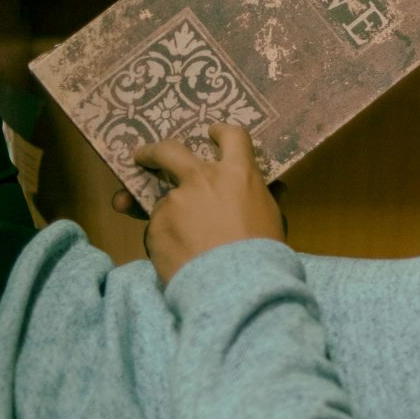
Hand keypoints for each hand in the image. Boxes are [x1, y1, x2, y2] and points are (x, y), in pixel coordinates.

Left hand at [134, 124, 286, 286]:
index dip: (221, 132)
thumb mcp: (272, 218)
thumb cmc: (262, 252)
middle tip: (145, 157)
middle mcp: (201, 179)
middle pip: (169, 151)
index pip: (231, 136)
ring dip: (171, 216)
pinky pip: (158, 230)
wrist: (234, 285)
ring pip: (165, 203)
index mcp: (238, 173)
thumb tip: (274, 188)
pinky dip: (166, 241)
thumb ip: (265, 198)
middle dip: (154, 152)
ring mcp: (174, 202)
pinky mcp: (155, 227)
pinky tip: (179, 257)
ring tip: (186, 243)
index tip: (211, 133)